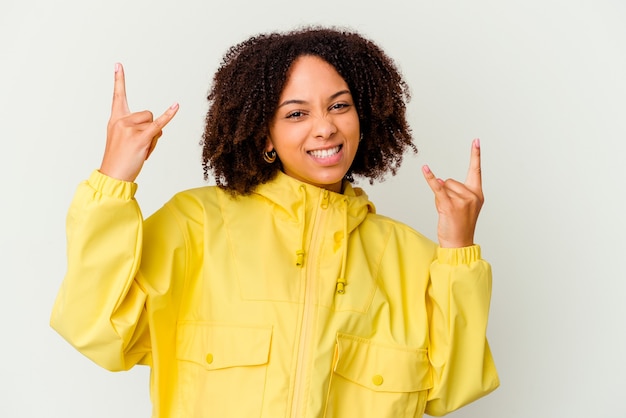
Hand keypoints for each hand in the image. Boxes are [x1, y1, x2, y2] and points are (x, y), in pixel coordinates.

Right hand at [99, 63, 178, 181]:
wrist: (113, 175)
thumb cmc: (120, 159)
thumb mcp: (125, 140)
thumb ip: (139, 129)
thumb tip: (160, 128)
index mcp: (115, 120)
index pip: (117, 96)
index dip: (119, 80)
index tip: (118, 64)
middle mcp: (121, 121)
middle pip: (147, 114)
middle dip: (149, 130)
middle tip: (138, 146)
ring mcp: (130, 129)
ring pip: (153, 122)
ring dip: (153, 138)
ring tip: (142, 150)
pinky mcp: (140, 138)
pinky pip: (158, 124)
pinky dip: (168, 116)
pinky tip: (176, 106)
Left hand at [422, 138, 483, 247]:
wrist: (459, 244)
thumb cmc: (460, 225)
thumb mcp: (463, 206)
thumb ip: (454, 191)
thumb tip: (439, 181)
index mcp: (478, 194)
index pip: (476, 170)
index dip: (475, 155)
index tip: (476, 140)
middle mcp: (472, 195)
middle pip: (450, 180)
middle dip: (446, 193)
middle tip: (451, 210)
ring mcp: (462, 200)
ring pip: (443, 187)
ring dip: (440, 199)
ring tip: (447, 212)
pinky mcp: (449, 205)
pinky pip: (437, 188)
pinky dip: (430, 178)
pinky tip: (425, 169)